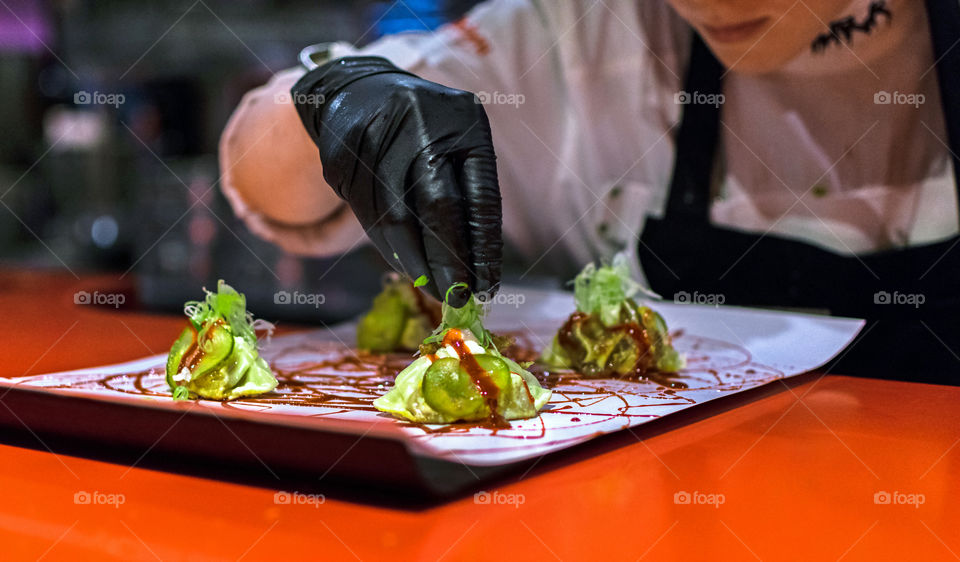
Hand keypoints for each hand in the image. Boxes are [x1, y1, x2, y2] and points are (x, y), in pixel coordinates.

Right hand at [291, 56, 501, 305]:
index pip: (479, 195)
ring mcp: (376, 139)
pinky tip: (405, 264)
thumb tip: (478, 267)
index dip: (483, 247)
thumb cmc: (426, 129)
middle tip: (458, 299)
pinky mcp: (342, 156)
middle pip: (436, 208)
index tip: (487, 287)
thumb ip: (471, 194)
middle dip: (448, 262)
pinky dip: (388, 247)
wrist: (358, 91)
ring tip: (433, 288)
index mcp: (462, 121)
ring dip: (416, 263)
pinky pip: (367, 216)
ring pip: (395, 219)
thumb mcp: (459, 142)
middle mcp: (419, 125)